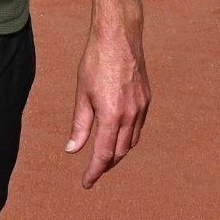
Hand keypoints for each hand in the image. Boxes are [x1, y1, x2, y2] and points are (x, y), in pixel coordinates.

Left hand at [65, 29, 149, 188]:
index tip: (86, 183)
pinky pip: (138, 127)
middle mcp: (130, 115)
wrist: (119, 36)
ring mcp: (142, 107)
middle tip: (93, 170)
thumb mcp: (82, 93)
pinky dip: (128, 136)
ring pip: (131, 141)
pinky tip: (117, 133)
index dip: (94, 172)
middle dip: (106, 164)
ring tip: (104, 155)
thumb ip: (79, 125)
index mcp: (112, 115)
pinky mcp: (147, 99)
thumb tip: (72, 150)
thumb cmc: (95, 62)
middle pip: (119, 152)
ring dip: (118, 152)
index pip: (103, 154)